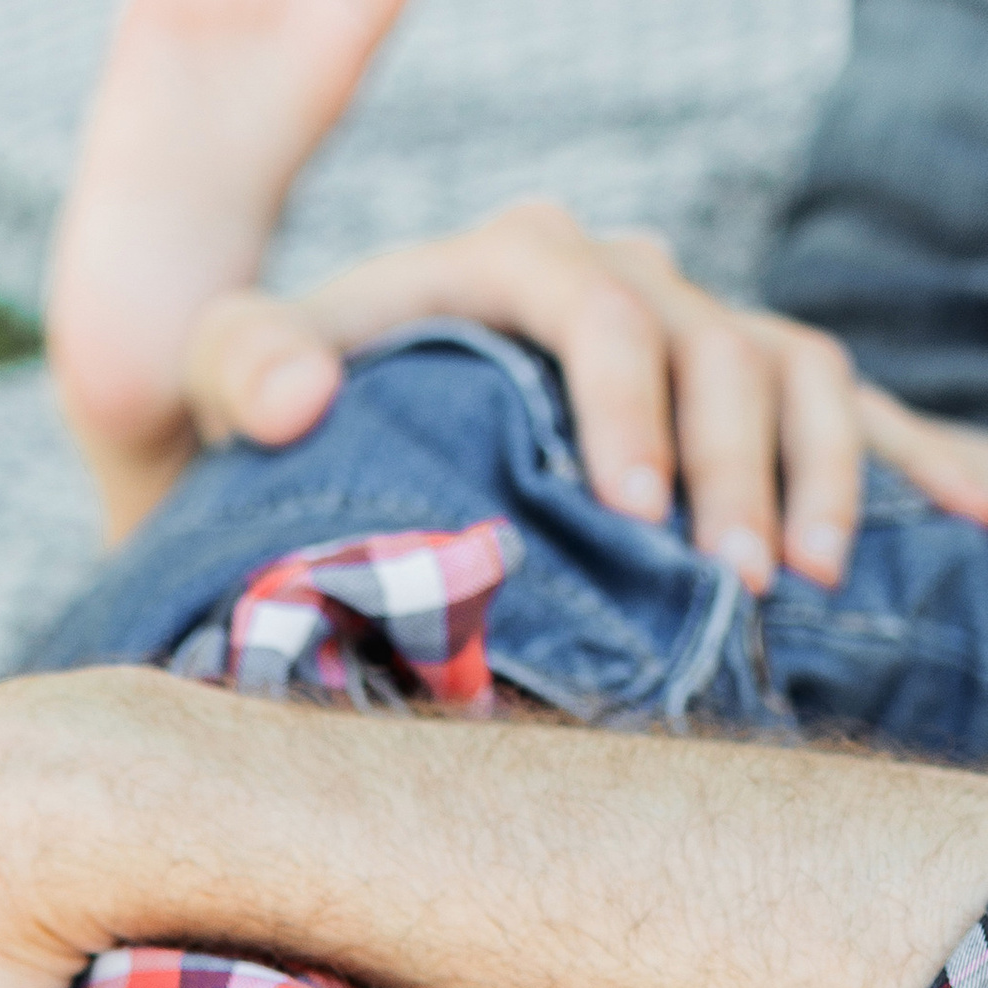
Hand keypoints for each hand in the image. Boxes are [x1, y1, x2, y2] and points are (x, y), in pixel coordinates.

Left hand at [185, 197, 987, 592]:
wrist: (294, 460)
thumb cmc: (253, 425)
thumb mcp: (209, 385)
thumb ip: (236, 364)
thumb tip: (290, 391)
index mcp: (510, 263)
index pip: (602, 305)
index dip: (632, 398)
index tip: (635, 509)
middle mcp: (616, 283)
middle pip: (721, 346)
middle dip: (741, 464)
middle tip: (736, 585)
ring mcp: (687, 342)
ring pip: (799, 375)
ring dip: (824, 478)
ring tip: (803, 591)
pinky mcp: (731, 408)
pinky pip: (851, 418)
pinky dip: (917, 467)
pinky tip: (970, 526)